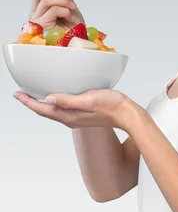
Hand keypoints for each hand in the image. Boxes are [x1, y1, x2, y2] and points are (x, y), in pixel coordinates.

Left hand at [13, 89, 135, 131]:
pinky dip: (55, 103)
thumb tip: (48, 99)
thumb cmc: (111, 106)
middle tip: (21, 93)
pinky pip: (63, 109)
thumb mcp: (88, 100)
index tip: (16, 94)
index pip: (42, 109)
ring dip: (42, 103)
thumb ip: (68, 100)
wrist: (127, 115)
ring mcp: (77, 117)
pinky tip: (57, 96)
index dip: (28, 102)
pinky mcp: (84, 114)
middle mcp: (70, 118)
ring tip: (35, 95)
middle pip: (45, 111)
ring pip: (54, 111)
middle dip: (32, 103)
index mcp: (69, 116)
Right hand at [28, 0, 85, 30]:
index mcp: (39, 5)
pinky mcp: (43, 26)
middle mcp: (36, 12)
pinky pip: (53, 10)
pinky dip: (65, 10)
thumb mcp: (67, 1)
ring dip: (63, 1)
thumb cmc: (73, 24)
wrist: (79, 38)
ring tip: (72, 7)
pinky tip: (70, 16)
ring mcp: (38, 19)